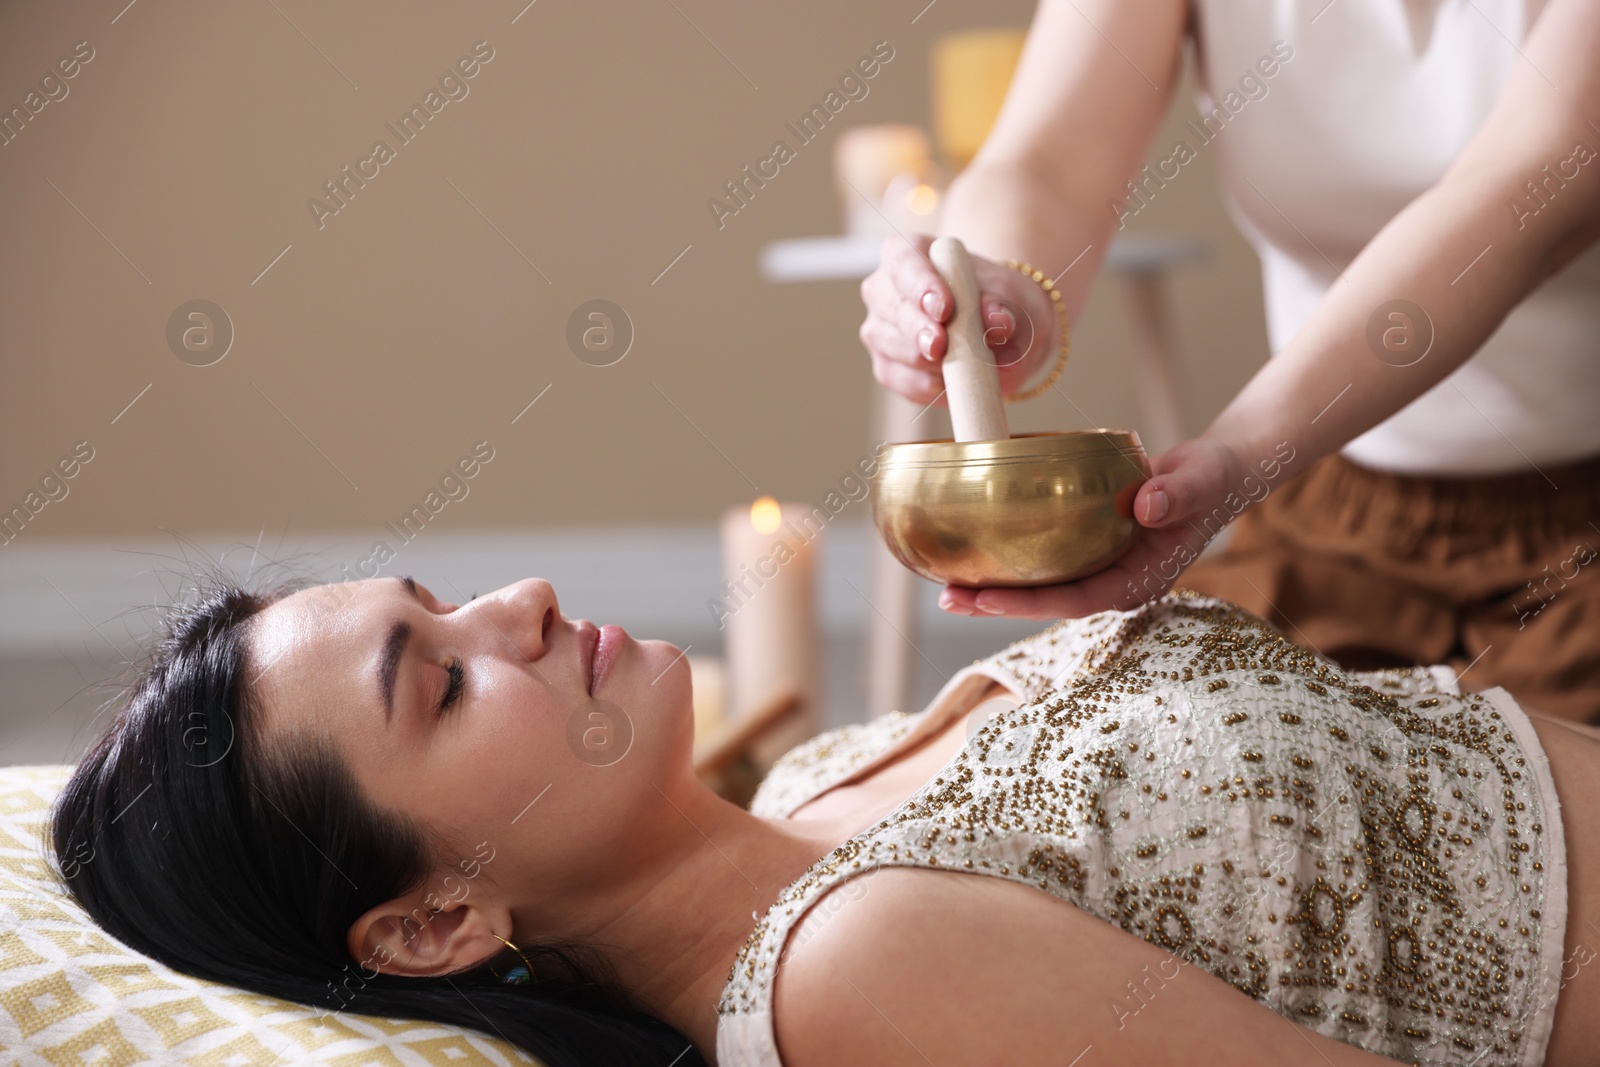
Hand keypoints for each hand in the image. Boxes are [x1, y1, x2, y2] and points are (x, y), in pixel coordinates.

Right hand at [859, 234, 1057, 405]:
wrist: (1005, 337)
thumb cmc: (1001, 302)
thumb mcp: (1013, 295)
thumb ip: (1005, 304)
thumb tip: (999, 321)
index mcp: (910, 253)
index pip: (904, 261)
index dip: (919, 285)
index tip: (943, 308)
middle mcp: (885, 289)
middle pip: (891, 306)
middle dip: (916, 329)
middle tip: (941, 345)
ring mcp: (880, 329)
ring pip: (890, 345)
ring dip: (925, 361)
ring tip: (962, 365)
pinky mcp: (886, 366)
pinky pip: (898, 379)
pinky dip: (926, 385)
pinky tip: (950, 382)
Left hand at [937, 437, 1248, 618]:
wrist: (1216, 475)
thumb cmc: (1212, 480)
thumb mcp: (1202, 481)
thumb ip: (1178, 494)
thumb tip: (1145, 504)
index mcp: (1140, 579)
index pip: (1078, 600)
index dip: (1031, 603)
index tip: (987, 598)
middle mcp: (1114, 581)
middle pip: (1048, 601)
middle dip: (998, 603)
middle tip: (948, 596)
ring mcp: (1100, 568)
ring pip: (1041, 585)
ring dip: (996, 587)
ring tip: (946, 585)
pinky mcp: (1088, 549)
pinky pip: (1045, 561)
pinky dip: (1011, 559)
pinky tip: (976, 551)